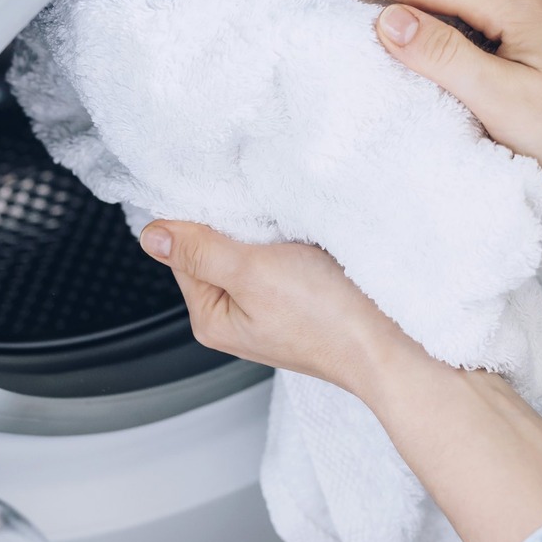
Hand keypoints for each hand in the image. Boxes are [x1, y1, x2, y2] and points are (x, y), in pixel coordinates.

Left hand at [138, 220, 420, 395]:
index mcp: (212, 318)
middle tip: (257, 209)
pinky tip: (301, 238)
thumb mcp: (251, 273)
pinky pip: (278, 260)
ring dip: (262, 231)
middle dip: (231, 225)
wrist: (389, 343)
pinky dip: (286, 243)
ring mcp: (268, 310)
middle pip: (213, 251)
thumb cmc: (326, 319)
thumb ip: (199, 251)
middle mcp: (236, 318)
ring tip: (283, 225)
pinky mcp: (299, 300)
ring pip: (248, 251)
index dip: (198, 220)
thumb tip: (152, 235)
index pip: (183, 252)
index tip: (221, 198)